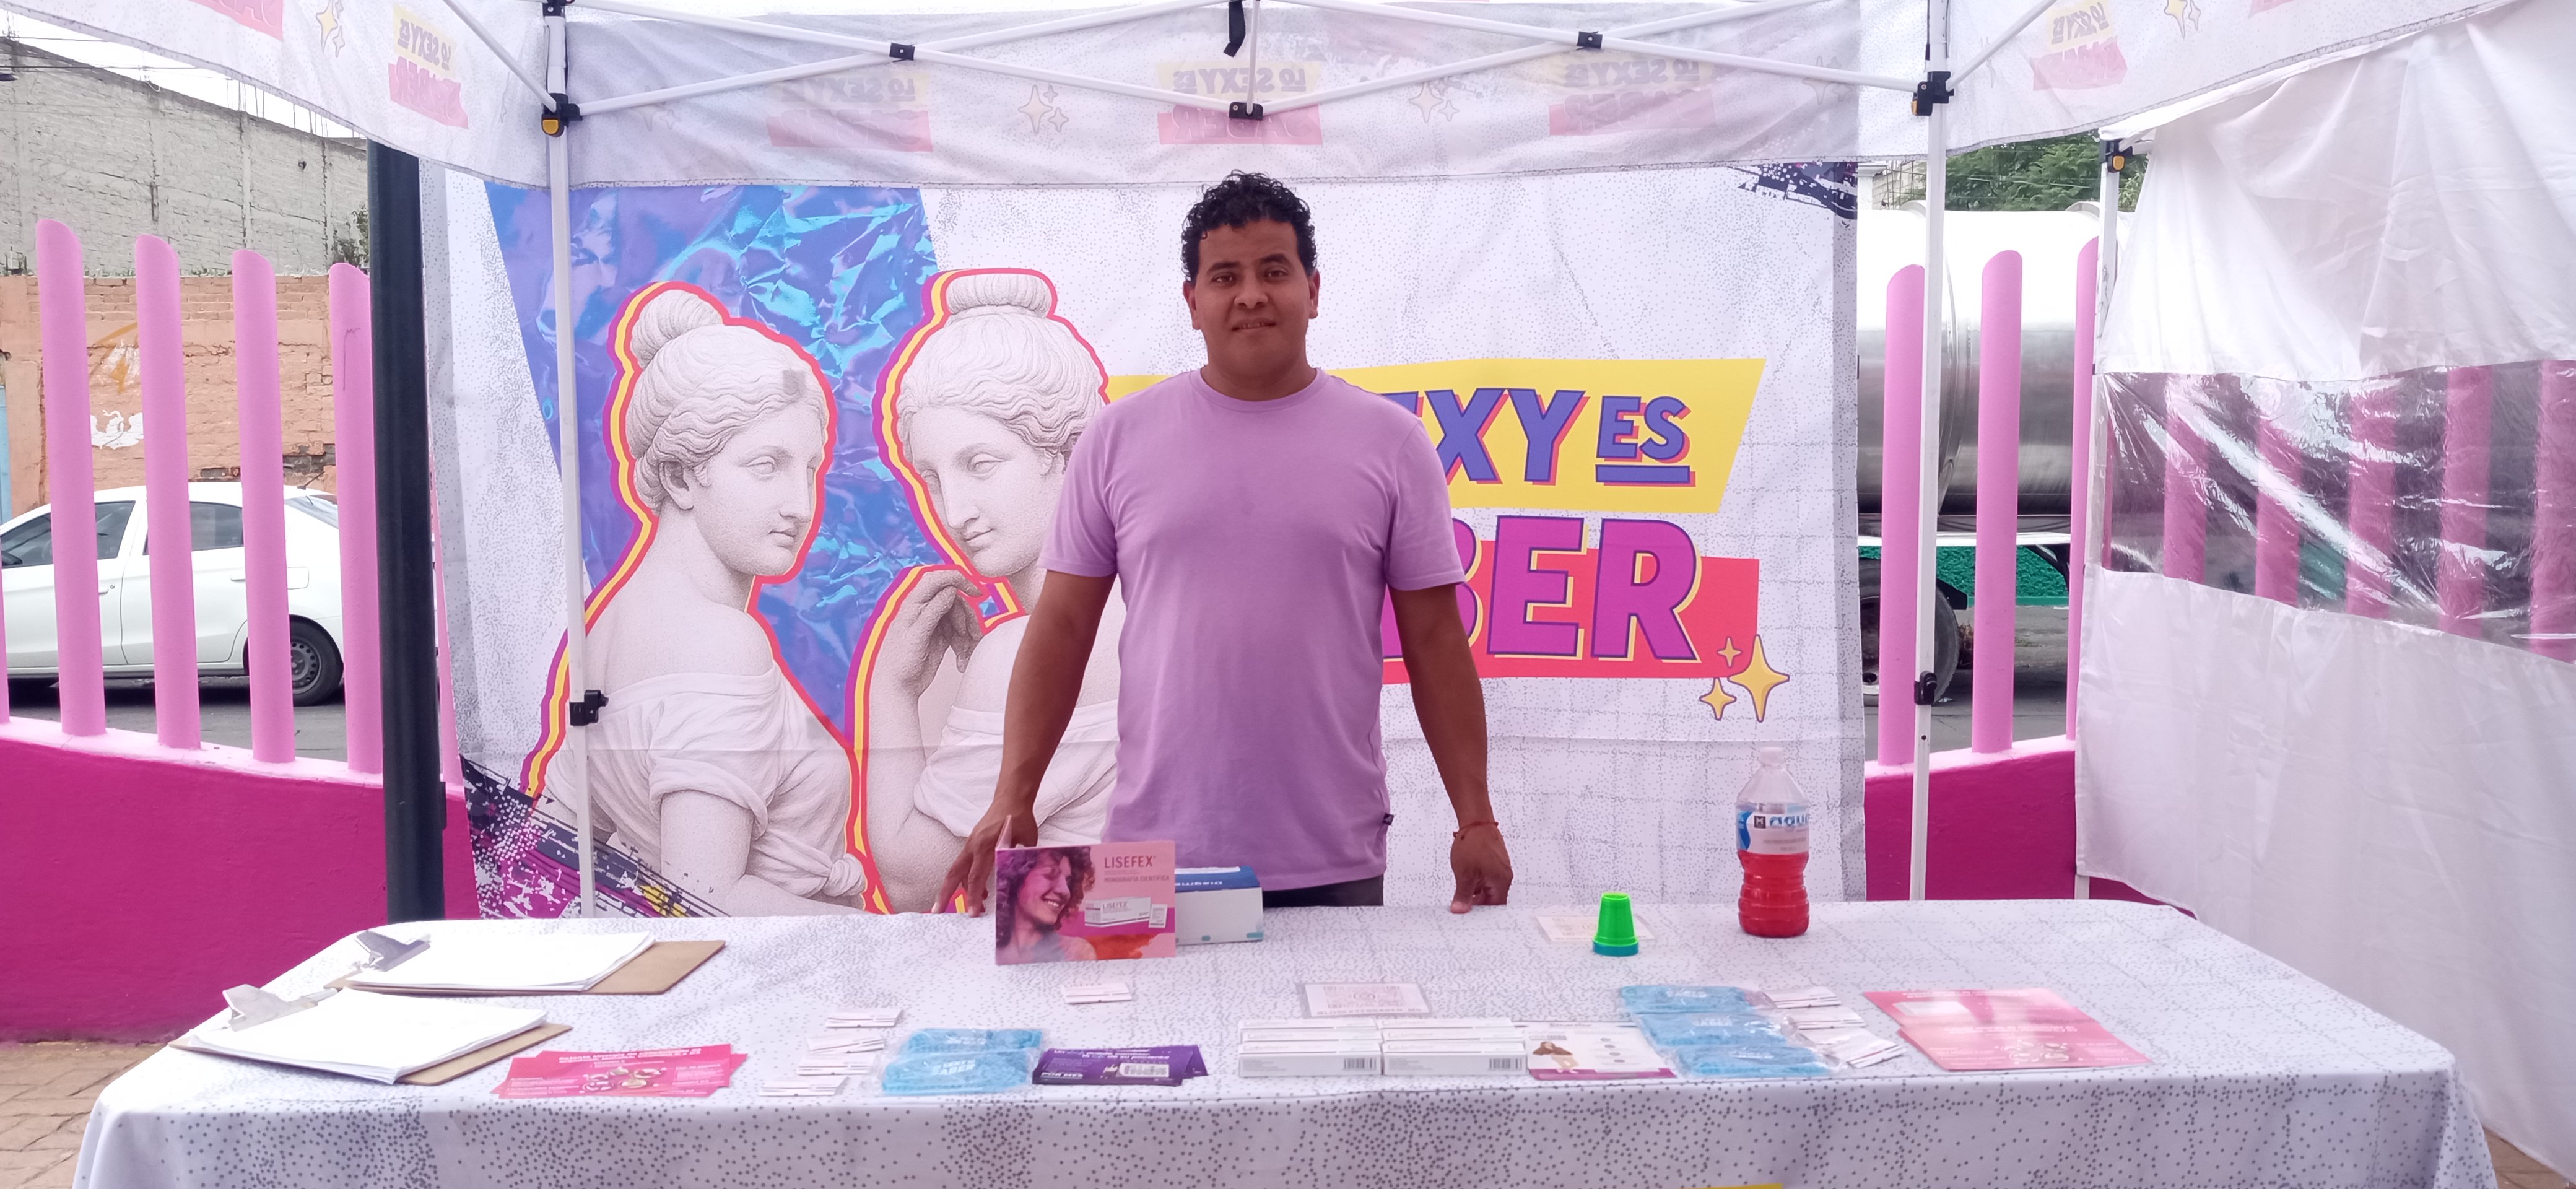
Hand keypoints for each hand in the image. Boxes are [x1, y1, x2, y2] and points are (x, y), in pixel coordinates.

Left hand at [876, 568, 984, 697]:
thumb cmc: (898, 664)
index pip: (937, 579)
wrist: (897, 688)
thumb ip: (932, 611)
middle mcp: (923, 610)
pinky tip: (961, 658)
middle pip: (955, 600)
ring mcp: (933, 623)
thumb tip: (949, 590)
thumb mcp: (916, 636)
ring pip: (960, 616)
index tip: (976, 592)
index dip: (959, 580)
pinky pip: (960, 632)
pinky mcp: (940, 636)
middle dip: (966, 616)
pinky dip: (965, 643)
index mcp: (913, 604)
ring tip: (964, 651)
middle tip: (968, 634)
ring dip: (967, 633)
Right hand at [937, 799, 1037, 914]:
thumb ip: (1020, 860)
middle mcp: (973, 846)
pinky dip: (968, 879)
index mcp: (985, 846)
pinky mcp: (972, 844)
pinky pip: (965, 864)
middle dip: (945, 893)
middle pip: (954, 874)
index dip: (973, 896)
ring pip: (958, 870)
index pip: (976, 876)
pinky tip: (980, 891)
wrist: (1011, 798)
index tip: (973, 912)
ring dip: (960, 888)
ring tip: (973, 907)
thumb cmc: (1019, 818)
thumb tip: (1022, 882)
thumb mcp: (1026, 841)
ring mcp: (970, 844)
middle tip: (937, 911)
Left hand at [1449, 823, 1511, 912]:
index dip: (1483, 915)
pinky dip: (1477, 883)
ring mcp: (1499, 869)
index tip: (1470, 919)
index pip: (1496, 908)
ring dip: (1476, 893)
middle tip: (1463, 908)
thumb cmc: (1474, 844)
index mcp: (1501, 882)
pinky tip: (1465, 882)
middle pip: (1492, 899)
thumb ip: (1464, 895)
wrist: (1475, 822)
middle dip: (1478, 904)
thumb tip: (1460, 910)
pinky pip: (1486, 879)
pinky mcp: (1494, 862)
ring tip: (1461, 895)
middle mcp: (1504, 877)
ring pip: (1488, 889)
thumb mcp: (1465, 874)